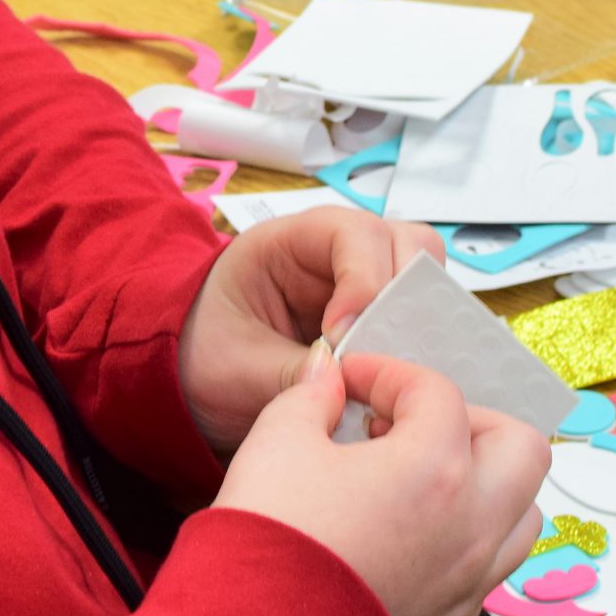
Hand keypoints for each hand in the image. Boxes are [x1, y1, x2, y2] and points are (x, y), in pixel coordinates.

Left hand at [177, 207, 443, 456]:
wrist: (195, 379)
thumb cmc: (205, 357)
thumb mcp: (236, 372)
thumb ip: (294, 373)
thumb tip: (352, 382)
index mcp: (287, 242)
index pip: (352, 233)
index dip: (362, 280)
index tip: (343, 334)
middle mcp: (332, 251)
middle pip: (403, 243)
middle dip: (401, 297)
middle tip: (381, 354)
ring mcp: (359, 282)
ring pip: (420, 275)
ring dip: (415, 318)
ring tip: (390, 365)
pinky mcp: (375, 317)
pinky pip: (415, 316)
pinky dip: (416, 341)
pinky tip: (396, 376)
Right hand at [215, 349, 548, 615]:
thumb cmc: (272, 539)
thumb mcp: (277, 442)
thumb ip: (309, 396)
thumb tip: (326, 379)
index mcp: (435, 467)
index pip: (436, 394)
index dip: (388, 375)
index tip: (349, 382)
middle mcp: (473, 521)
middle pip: (519, 446)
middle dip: (469, 421)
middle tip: (410, 425)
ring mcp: (471, 576)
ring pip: (522, 511)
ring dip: (485, 481)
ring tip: (422, 478)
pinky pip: (491, 563)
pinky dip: (468, 534)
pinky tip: (412, 530)